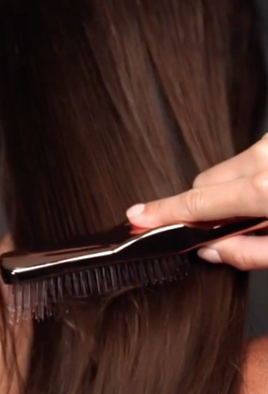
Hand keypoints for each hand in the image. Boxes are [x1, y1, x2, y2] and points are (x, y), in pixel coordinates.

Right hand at [126, 133, 267, 270]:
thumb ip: (250, 253)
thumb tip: (211, 250)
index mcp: (265, 189)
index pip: (196, 203)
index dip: (162, 212)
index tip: (138, 216)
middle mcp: (262, 156)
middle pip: (204, 183)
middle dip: (206, 206)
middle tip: (231, 226)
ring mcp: (267, 141)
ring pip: (223, 169)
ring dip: (230, 190)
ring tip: (261, 207)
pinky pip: (243, 158)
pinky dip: (247, 176)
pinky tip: (267, 192)